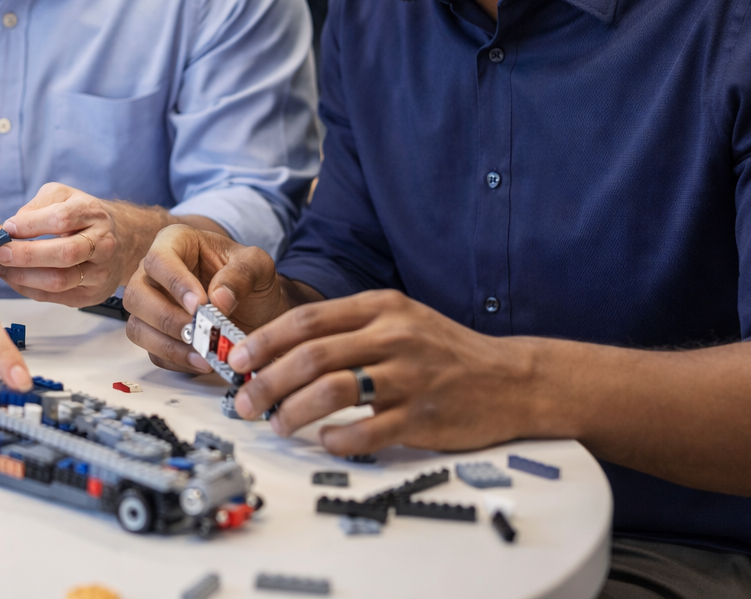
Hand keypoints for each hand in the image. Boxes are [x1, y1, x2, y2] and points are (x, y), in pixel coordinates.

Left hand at [0, 183, 149, 304]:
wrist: (124, 240)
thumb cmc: (87, 218)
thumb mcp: (64, 197)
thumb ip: (37, 206)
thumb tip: (11, 227)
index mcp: (93, 214)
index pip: (61, 219)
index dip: (30, 225)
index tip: (7, 228)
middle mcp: (102, 244)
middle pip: (64, 254)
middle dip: (26, 255)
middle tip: (0, 253)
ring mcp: (99, 273)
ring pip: (59, 281)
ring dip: (24, 277)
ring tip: (3, 269)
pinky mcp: (92, 295)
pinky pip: (55, 297)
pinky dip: (29, 289)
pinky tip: (15, 279)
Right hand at [122, 224, 287, 372]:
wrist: (258, 307)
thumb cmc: (250, 278)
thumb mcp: (258, 266)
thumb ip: (242, 274)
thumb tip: (219, 298)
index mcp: (175, 244)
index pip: (159, 259)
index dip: (175, 283)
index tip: (199, 304)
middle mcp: (155, 274)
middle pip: (136, 295)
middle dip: (166, 318)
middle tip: (197, 331)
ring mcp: (151, 307)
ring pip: (137, 328)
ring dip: (168, 345)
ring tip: (203, 352)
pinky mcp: (157, 336)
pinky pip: (154, 353)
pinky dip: (176, 361)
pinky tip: (202, 361)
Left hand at [229, 290, 532, 455]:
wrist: (512, 379)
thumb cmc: (443, 351)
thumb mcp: (399, 320)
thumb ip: (347, 329)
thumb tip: (281, 351)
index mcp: (381, 308)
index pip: (307, 320)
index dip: (264, 341)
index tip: (237, 360)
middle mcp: (393, 337)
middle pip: (311, 356)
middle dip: (267, 381)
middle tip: (245, 402)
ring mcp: (409, 377)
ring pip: (333, 391)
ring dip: (294, 411)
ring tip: (278, 424)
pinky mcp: (423, 417)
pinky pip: (367, 430)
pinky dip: (337, 439)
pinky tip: (325, 442)